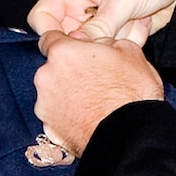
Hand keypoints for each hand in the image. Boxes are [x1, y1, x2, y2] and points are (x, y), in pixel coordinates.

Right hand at [28, 0, 175, 43]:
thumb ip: (98, 26)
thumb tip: (73, 48)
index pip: (43, 15)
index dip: (50, 34)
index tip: (68, 48)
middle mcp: (84, 1)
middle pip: (69, 35)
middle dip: (89, 42)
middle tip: (111, 36)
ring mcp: (103, 15)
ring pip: (94, 44)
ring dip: (115, 39)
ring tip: (135, 18)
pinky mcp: (121, 26)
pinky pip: (116, 45)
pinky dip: (131, 40)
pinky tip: (144, 20)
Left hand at [33, 31, 164, 155]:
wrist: (130, 136)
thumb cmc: (131, 95)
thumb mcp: (130, 52)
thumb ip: (107, 41)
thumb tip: (100, 43)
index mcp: (63, 53)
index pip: (50, 39)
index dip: (66, 45)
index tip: (76, 51)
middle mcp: (47, 77)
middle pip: (53, 68)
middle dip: (69, 71)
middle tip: (94, 79)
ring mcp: (45, 104)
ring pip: (53, 92)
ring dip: (68, 94)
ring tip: (93, 102)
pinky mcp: (49, 128)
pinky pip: (56, 115)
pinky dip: (67, 115)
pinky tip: (87, 118)